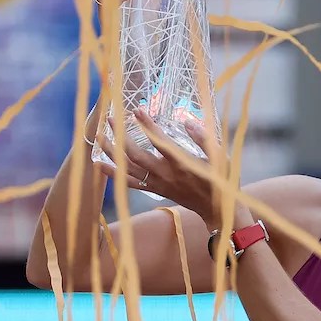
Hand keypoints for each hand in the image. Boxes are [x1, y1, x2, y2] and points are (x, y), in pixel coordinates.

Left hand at [95, 107, 232, 224]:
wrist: (217, 210)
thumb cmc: (221, 180)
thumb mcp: (219, 157)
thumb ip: (203, 138)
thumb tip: (186, 121)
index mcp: (181, 163)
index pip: (159, 140)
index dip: (147, 125)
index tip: (137, 110)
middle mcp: (165, 174)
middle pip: (135, 154)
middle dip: (120, 136)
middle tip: (110, 118)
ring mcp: (158, 183)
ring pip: (128, 168)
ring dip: (112, 152)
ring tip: (99, 137)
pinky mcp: (155, 189)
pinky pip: (130, 182)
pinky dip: (114, 174)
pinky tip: (101, 165)